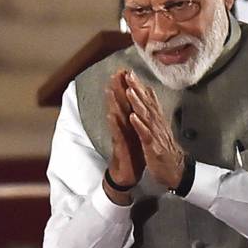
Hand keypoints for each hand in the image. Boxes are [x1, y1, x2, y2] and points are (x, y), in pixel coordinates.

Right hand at [104, 70, 145, 194]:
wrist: (128, 175)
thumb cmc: (132, 155)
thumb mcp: (136, 135)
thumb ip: (135, 121)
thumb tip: (137, 107)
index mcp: (129, 123)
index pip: (128, 102)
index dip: (127, 87)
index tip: (126, 71)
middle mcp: (123, 127)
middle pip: (120, 105)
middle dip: (118, 89)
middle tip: (115, 73)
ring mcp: (120, 136)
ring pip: (115, 117)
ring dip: (112, 103)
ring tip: (110, 89)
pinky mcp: (120, 147)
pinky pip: (117, 135)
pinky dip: (114, 125)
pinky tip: (111, 115)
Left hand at [124, 75, 187, 189]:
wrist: (176, 171)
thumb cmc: (166, 150)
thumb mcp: (160, 130)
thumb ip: (154, 115)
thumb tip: (150, 100)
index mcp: (157, 121)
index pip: (149, 100)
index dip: (139, 86)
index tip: (130, 73)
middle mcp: (157, 125)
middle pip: (147, 104)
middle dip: (137, 89)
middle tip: (128, 74)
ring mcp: (156, 135)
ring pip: (146, 116)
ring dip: (137, 103)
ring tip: (129, 90)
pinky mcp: (154, 147)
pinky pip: (146, 135)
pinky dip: (139, 125)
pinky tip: (132, 117)